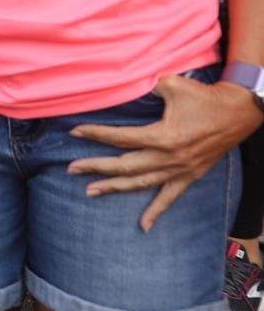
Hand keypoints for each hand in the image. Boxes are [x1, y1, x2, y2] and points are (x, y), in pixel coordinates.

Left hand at [68, 77, 263, 230]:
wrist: (239, 110)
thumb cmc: (204, 96)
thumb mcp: (171, 84)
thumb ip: (146, 88)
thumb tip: (126, 88)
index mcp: (163, 136)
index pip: (121, 138)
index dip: (96, 134)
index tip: (74, 132)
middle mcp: (170, 157)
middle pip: (125, 165)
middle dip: (96, 166)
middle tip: (71, 168)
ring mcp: (181, 170)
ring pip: (141, 183)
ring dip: (115, 187)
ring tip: (90, 191)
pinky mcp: (191, 176)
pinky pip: (170, 197)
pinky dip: (156, 212)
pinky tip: (142, 226)